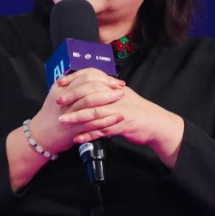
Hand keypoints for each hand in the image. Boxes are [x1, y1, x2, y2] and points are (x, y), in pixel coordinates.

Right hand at [26, 68, 126, 154]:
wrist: (40, 135)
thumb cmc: (52, 115)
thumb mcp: (57, 94)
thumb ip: (72, 85)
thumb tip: (93, 77)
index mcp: (61, 88)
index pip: (85, 76)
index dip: (102, 77)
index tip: (114, 81)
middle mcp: (64, 99)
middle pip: (89, 88)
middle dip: (108, 87)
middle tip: (120, 89)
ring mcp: (68, 114)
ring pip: (91, 104)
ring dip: (109, 100)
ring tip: (121, 99)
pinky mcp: (73, 128)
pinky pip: (93, 123)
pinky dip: (107, 119)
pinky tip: (118, 117)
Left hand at [57, 83, 184, 168]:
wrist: (157, 123)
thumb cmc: (137, 110)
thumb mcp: (122, 95)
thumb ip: (106, 90)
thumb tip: (88, 85)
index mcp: (114, 87)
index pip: (92, 76)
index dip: (75, 78)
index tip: (60, 83)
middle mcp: (116, 96)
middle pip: (91, 94)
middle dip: (72, 98)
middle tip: (57, 102)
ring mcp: (120, 110)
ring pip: (95, 112)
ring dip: (77, 117)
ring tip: (63, 121)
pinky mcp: (123, 125)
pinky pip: (103, 130)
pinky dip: (89, 134)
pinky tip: (78, 138)